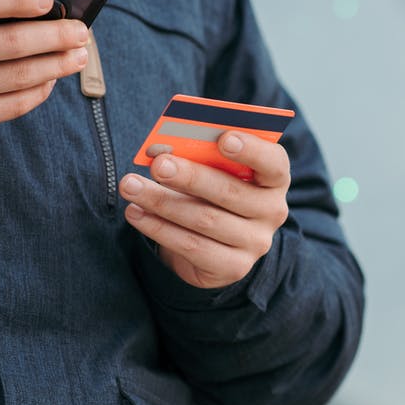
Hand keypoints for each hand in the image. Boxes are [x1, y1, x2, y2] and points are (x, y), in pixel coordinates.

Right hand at [0, 0, 89, 144]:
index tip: (47, 1)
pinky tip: (53, 78)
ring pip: (19, 76)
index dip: (18, 0)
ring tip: (79, 54)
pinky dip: (40, 91)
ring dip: (58, 65)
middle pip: (10, 43)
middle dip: (55, 36)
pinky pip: (14, 105)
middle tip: (81, 31)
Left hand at [119, 132, 291, 288]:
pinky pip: (192, 247)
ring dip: (162, 202)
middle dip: (190, 177)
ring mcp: (255, 243)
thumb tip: (160, 150)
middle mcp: (272, 211)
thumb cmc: (212, 193)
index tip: (223, 138)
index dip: (251, 150)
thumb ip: (197, 157)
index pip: (273, 163)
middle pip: (231, 192)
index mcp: (274, 179)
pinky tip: (135, 214)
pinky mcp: (233, 267)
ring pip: (205, 220)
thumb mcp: (212, 171)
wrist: (215, 245)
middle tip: (158, 165)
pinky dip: (159, 229)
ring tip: (130, 186)